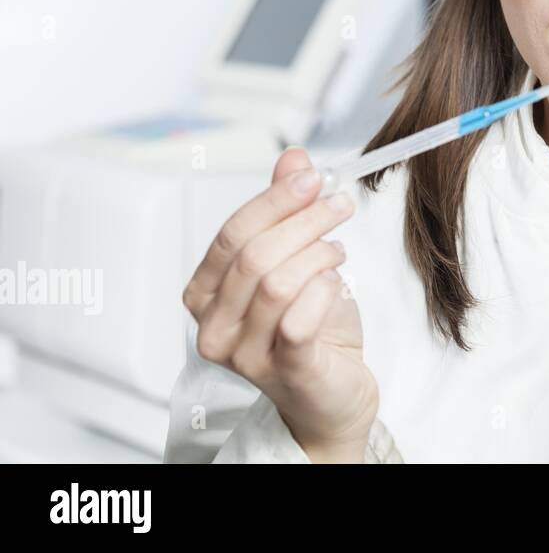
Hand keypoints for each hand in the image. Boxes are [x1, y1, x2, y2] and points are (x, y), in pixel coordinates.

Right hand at [182, 148, 377, 462]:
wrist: (331, 395)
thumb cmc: (310, 329)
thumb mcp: (295, 260)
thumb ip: (287, 211)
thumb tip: (293, 158)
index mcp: (205, 294)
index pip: (232, 234)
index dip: (274, 200)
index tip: (312, 176)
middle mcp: (214, 327)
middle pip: (254, 255)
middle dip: (303, 220)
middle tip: (339, 204)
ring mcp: (243, 355)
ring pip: (278, 283)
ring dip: (319, 254)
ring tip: (338, 251)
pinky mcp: (283, 371)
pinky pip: (300, 319)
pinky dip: (325, 290)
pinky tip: (338, 284)